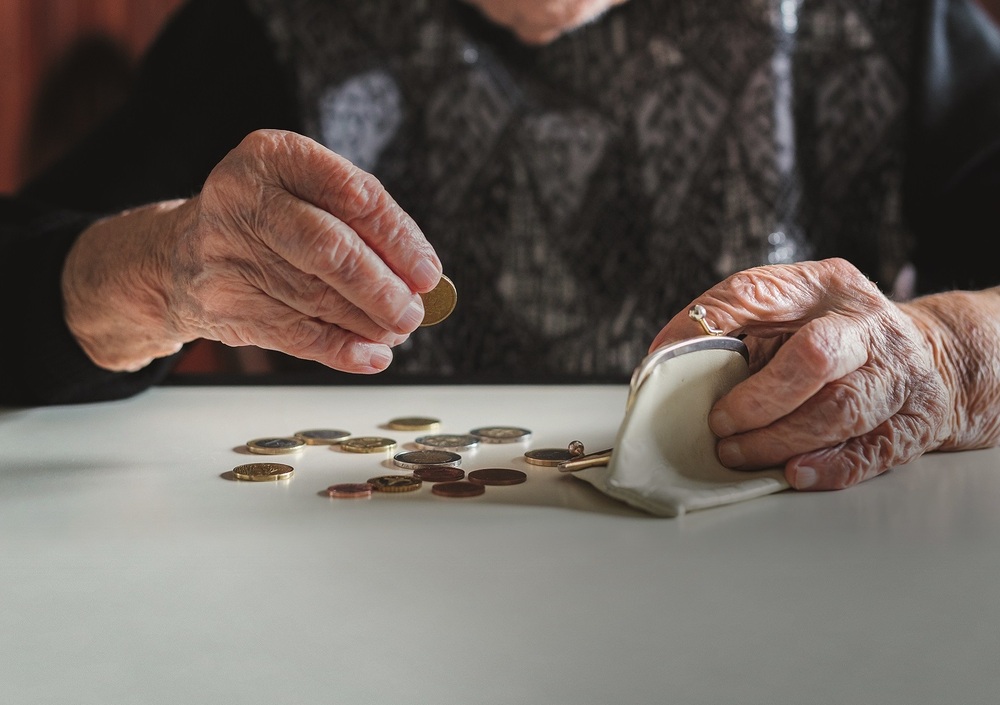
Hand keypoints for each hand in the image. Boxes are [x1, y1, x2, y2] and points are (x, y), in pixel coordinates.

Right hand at [63, 129, 441, 372]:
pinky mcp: (223, 303)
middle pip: (329, 249)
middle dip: (381, 287)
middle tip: (414, 311)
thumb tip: (421, 277)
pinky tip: (371, 355)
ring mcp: (226, 253)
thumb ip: (359, 221)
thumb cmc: (266, 219)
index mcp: (272, 156)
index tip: (428, 272)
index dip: (398, 238)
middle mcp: (243, 199)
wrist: (180, 255)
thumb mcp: (303, 192)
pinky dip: (341, 349)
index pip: (352, 194)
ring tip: (398, 330)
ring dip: (368, 322)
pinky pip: (295, 334)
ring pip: (315, 297)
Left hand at [648, 258, 997, 490]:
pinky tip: (792, 473)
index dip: (707, 324)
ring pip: (841, 410)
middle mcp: (865, 325)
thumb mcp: (793, 309)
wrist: (933, 357)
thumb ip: (738, 328)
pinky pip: (872, 450)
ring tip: (737, 453)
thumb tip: (667, 361)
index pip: (758, 292)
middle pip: (815, 357)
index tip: (666, 357)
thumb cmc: (838, 335)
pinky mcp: (913, 421)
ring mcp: (896, 374)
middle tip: (718, 422)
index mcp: (823, 286)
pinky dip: (829, 466)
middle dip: (758, 398)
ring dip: (779, 439)